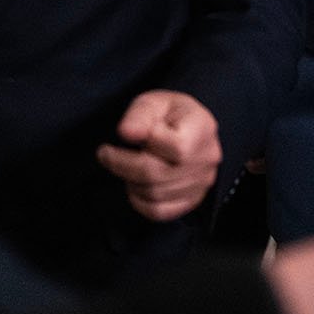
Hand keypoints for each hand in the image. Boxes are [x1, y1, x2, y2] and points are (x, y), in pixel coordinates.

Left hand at [96, 90, 221, 221]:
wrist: (185, 128)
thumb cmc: (167, 114)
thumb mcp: (153, 102)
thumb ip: (140, 115)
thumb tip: (126, 133)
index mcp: (203, 128)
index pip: (178, 147)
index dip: (143, 143)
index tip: (121, 136)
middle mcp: (207, 158)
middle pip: (159, 174)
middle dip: (123, 166)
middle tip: (106, 155)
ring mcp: (202, 182)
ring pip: (155, 194)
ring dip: (130, 182)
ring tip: (124, 166)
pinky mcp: (192, 200)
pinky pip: (159, 212)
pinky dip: (139, 202)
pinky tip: (134, 184)